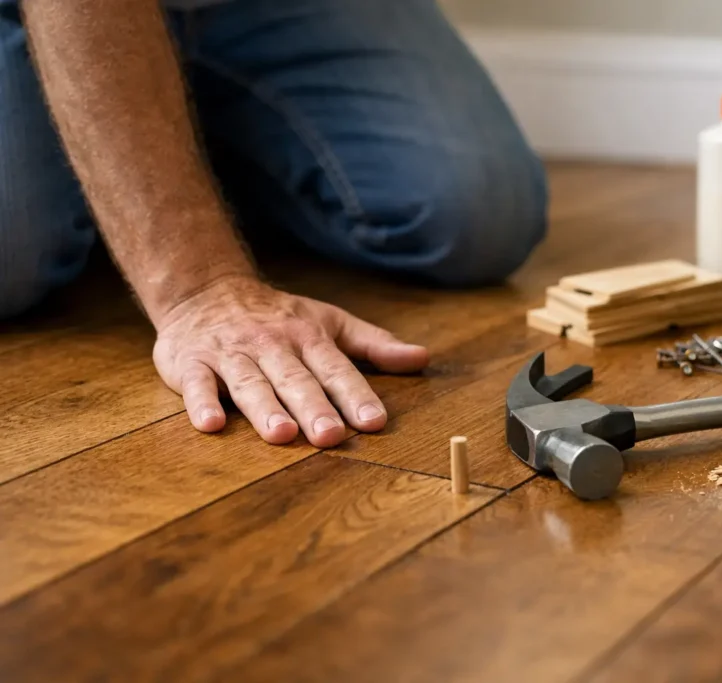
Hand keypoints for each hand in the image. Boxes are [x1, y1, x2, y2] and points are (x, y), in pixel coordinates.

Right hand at [152, 276, 428, 446]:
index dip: (355, 395)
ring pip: (250, 383)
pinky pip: (196, 383)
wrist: (206, 289)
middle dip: (313, 408)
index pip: (336, 369)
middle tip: (331, 437)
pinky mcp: (191, 362)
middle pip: (295, 380)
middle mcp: (272, 345)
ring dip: (265, 409)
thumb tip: (423, 358)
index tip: (375, 422)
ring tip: (281, 435)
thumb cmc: (279, 317)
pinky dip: (201, 402)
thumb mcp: (330, 323)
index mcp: (308, 338)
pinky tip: (210, 424)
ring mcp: (231, 354)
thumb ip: (375, 345)